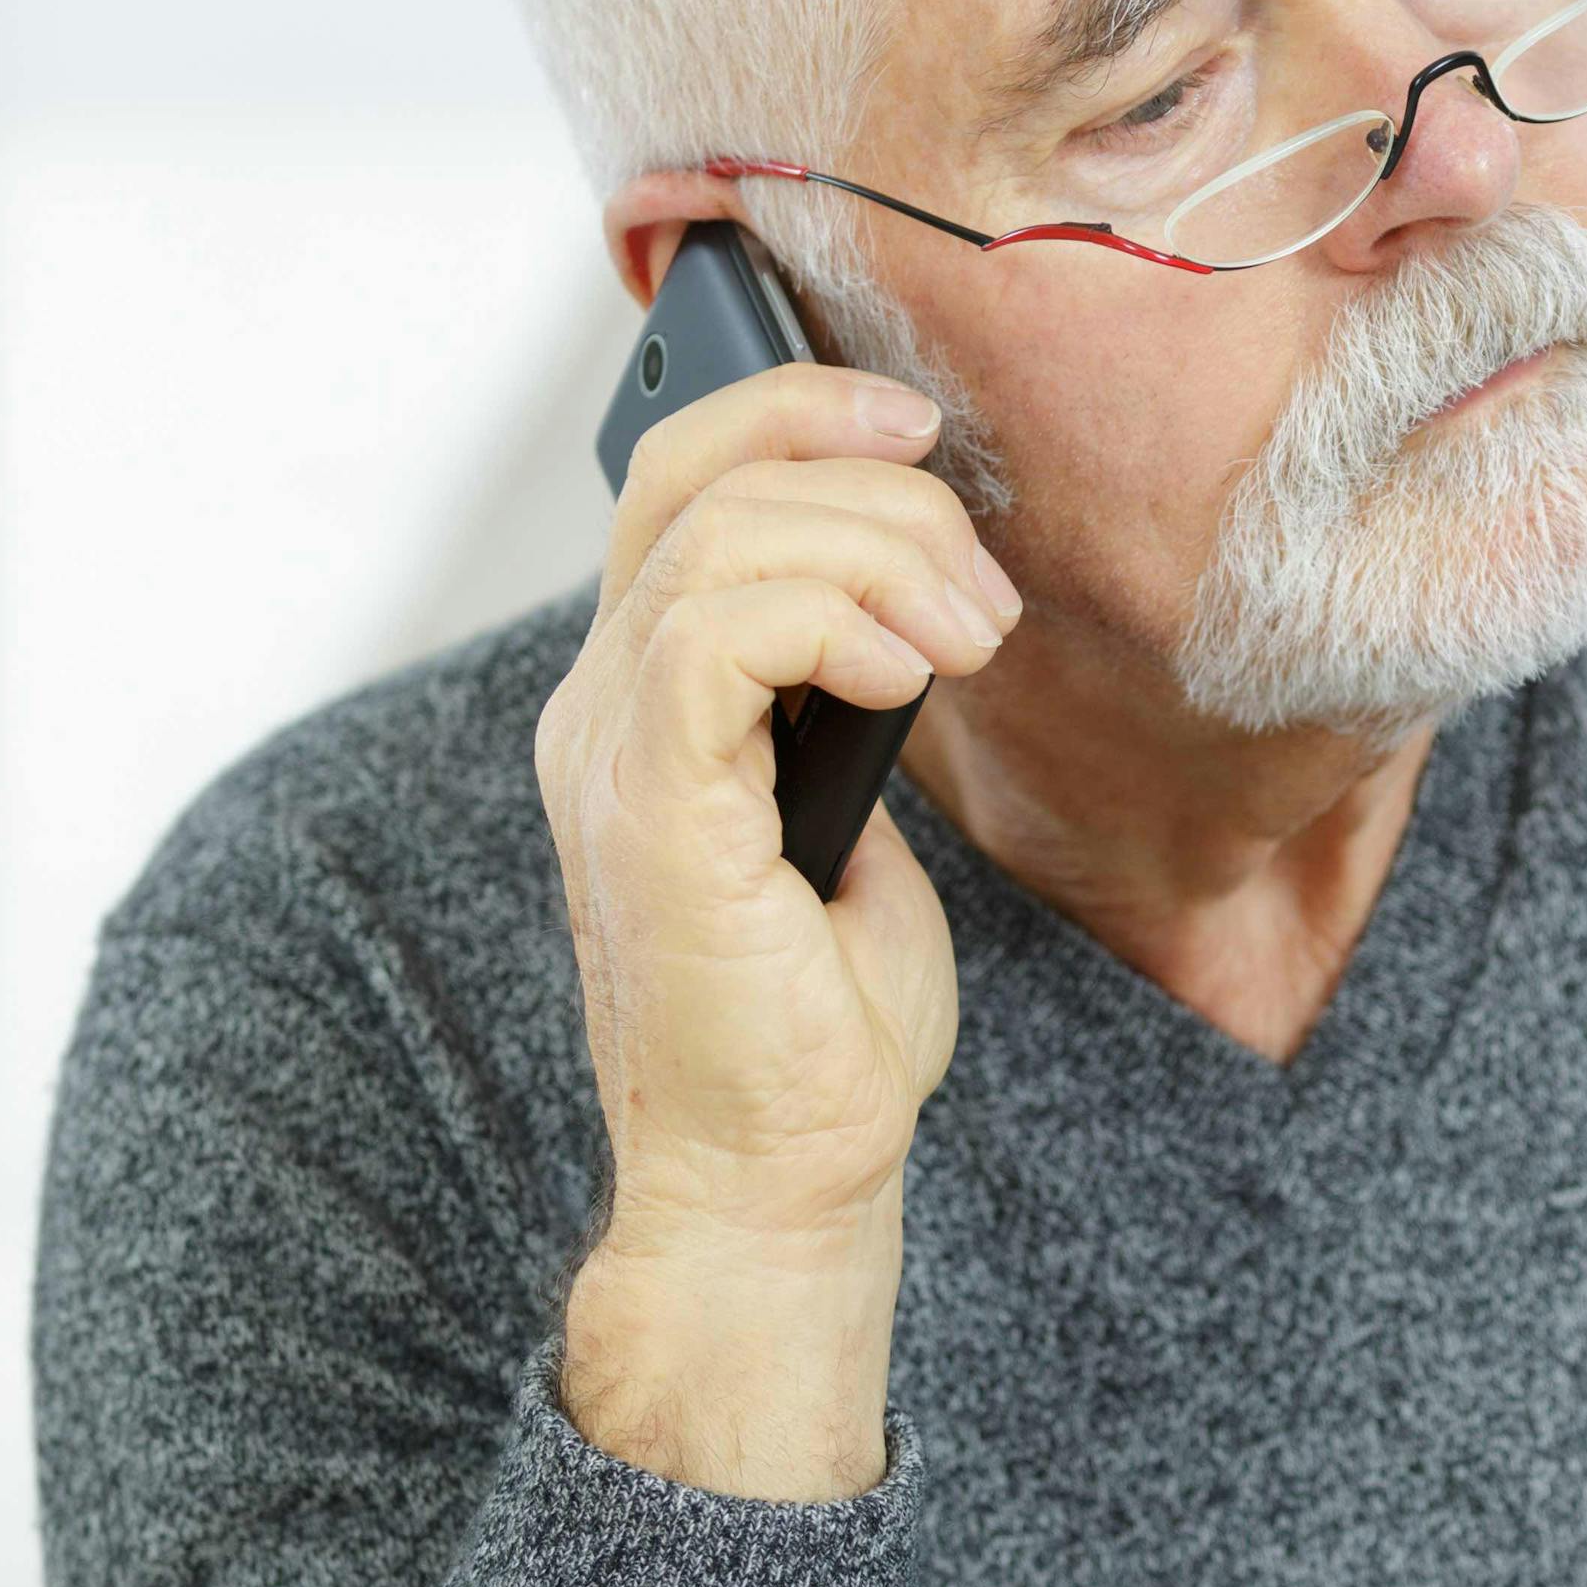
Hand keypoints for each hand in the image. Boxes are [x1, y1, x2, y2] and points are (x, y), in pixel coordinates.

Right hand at [534, 362, 1018, 1498]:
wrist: (780, 1176)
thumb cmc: (822, 1020)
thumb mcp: (854, 809)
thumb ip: (849, 689)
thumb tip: (914, 587)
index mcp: (643, 700)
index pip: (679, 478)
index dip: (792, 410)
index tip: (922, 426)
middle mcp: (600, 711)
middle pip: (700, 481)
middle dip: (872, 491)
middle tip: (986, 599)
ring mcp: (611, 758)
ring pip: (720, 543)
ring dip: (881, 559)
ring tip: (972, 645)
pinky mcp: (651, 812)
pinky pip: (713, 634)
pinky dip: (832, 620)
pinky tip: (911, 680)